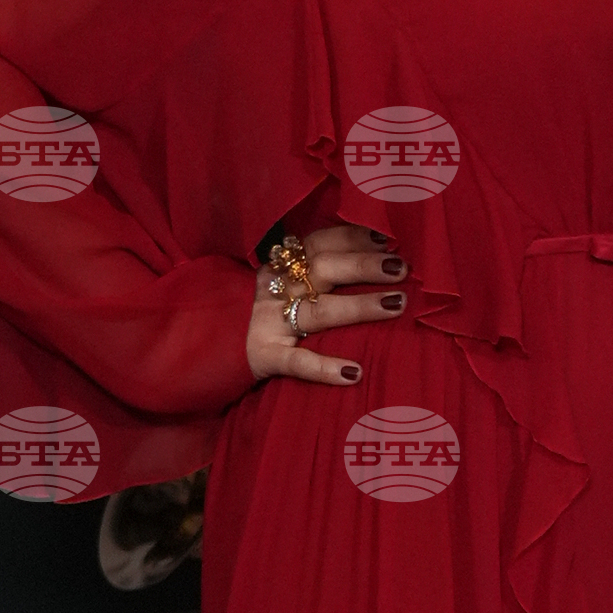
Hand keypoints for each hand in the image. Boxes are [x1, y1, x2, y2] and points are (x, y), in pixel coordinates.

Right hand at [245, 225, 402, 385]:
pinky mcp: (265, 356)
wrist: (211, 343)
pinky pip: (296, 362)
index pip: (322, 242)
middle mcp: (278, 288)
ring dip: (359, 306)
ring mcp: (270, 322)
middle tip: (401, 268)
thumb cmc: (268, 311)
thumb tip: (383, 253)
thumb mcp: (287, 282)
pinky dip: (324, 368)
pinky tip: (353, 374)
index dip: (354, 238)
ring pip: (318, 312)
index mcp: (285, 266)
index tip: (389, 240)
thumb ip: (323, 268)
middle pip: (323, 269)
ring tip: (396, 304)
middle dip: (363, 265)